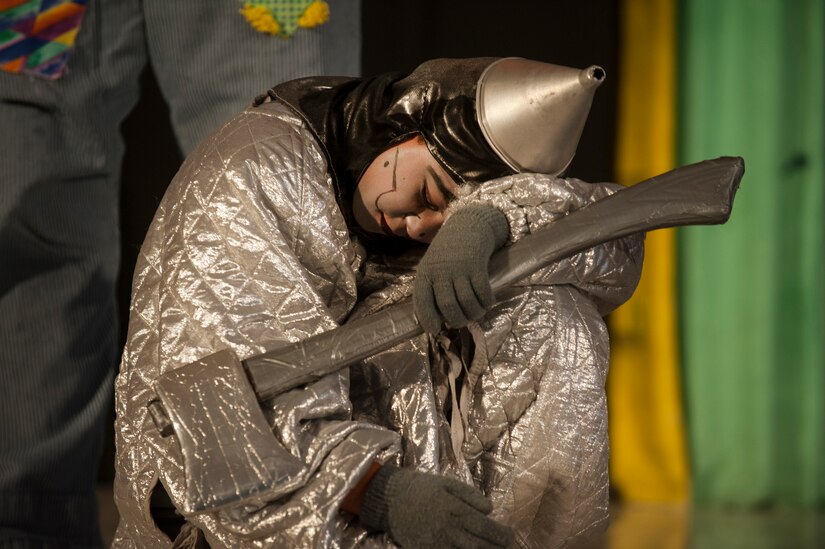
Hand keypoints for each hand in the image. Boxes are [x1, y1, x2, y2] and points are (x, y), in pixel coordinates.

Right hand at [360, 465, 512, 547]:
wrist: (391, 499)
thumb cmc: (423, 488)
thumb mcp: (448, 484)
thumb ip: (470, 496)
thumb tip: (490, 509)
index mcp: (456, 511)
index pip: (487, 529)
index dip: (502, 535)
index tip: (511, 536)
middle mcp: (449, 530)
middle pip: (480, 547)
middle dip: (497, 548)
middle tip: (507, 547)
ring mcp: (438, 545)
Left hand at [413, 205, 508, 333]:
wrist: (466, 226)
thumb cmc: (448, 252)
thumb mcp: (432, 266)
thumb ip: (433, 288)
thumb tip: (439, 318)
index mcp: (426, 274)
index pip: (422, 301)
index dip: (427, 318)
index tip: (435, 329)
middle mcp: (441, 273)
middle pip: (448, 306)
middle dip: (457, 320)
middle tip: (463, 322)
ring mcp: (459, 269)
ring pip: (467, 302)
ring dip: (474, 313)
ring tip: (477, 313)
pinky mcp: (477, 266)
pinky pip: (482, 292)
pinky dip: (486, 302)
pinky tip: (487, 302)